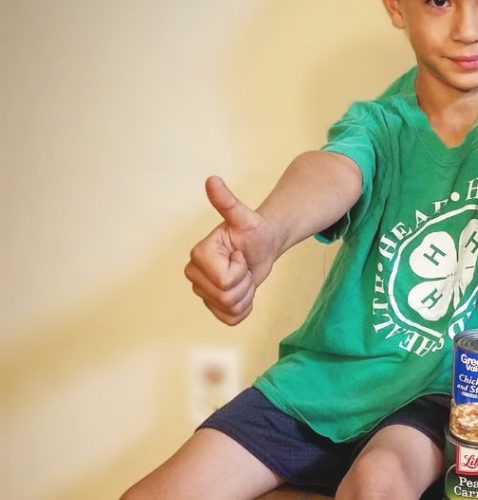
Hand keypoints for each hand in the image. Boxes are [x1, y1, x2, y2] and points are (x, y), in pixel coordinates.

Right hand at [184, 176, 277, 324]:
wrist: (261, 246)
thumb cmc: (253, 231)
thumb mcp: (244, 216)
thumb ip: (227, 202)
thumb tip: (212, 180)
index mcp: (198, 255)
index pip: (224, 280)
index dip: (240, 269)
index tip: (239, 254)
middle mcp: (194, 274)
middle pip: (226, 297)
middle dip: (244, 282)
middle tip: (243, 265)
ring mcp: (202, 292)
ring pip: (230, 309)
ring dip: (246, 294)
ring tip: (244, 275)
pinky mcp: (213, 306)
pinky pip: (231, 319)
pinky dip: (244, 308)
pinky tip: (243, 290)